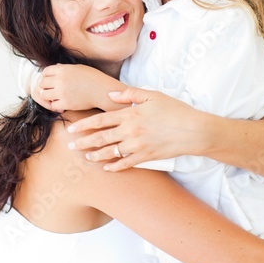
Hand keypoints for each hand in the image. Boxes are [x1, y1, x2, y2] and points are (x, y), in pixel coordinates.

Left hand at [33, 64, 113, 112]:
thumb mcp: (78, 68)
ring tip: (56, 97)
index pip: (45, 71)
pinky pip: (53, 105)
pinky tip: (62, 105)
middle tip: (52, 90)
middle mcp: (60, 80)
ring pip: (44, 95)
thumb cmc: (92, 77)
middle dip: (45, 87)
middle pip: (42, 83)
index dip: (46, 76)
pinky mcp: (66, 103)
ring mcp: (62, 92)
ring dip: (49, 97)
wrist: (102, 90)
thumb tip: (56, 66)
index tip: (50, 81)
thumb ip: (65, 68)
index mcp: (63, 69)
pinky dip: (56, 106)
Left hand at [66, 86, 201, 169]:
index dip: (84, 124)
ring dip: (96, 155)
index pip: (101, 120)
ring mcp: (137, 146)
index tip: (72, 127)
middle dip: (84, 142)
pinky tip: (106, 168)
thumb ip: (130, 94)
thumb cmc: (174, 109)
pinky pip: (126, 164)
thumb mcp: (152, 95)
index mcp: (131, 114)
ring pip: (110, 152)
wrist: (193, 130)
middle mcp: (131, 131)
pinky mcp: (146, 157)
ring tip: (85, 157)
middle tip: (70, 146)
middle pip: (101, 138)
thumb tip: (111, 95)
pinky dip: (115, 167)